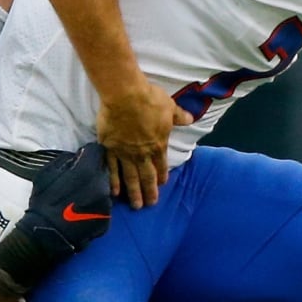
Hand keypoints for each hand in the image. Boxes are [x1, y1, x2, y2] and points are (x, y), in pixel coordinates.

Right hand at [0, 143, 111, 295]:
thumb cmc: (43, 202)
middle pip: (102, 171)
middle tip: (77, 182)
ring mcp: (107, 204)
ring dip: (94, 191)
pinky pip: (103, 207)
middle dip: (92, 172)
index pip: (97, 150)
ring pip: (104, 189)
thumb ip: (66, 161)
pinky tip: (81, 214)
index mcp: (87, 171)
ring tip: (78, 200)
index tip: (81, 159)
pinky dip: (95, 208)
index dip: (88, 153)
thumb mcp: (47, 173)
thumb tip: (77, 157)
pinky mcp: (107, 220)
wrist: (46, 235)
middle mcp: (102, 185)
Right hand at [97, 81, 193, 208]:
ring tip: (136, 205)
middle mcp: (142, 153)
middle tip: (150, 205)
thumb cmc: (149, 100)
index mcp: (158, 145)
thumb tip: (191, 118)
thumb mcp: (169, 107)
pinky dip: (114, 181)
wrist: (125, 95)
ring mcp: (125, 153)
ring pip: (130, 177)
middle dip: (149, 192)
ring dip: (134, 192)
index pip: (161, 165)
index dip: (162, 175)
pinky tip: (115, 192)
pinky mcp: (110, 148)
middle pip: (147, 176)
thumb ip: (179, 116)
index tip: (162, 184)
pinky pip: (112, 168)